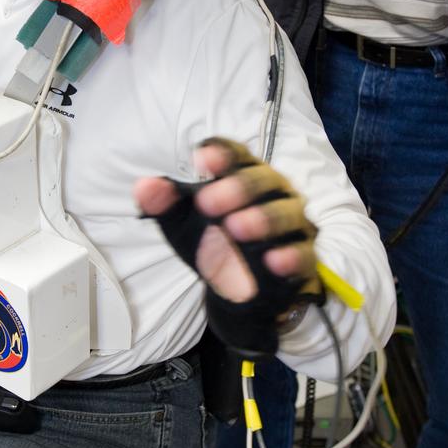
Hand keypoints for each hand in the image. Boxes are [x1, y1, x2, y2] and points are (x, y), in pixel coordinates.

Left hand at [135, 139, 321, 354]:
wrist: (236, 293)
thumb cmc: (212, 244)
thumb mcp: (181, 225)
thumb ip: (164, 204)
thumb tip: (143, 187)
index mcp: (243, 175)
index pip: (236, 155)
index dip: (221, 154)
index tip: (201, 160)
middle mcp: (273, 192)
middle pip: (263, 180)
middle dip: (237, 188)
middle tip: (208, 203)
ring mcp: (292, 224)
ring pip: (286, 213)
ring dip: (263, 218)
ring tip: (236, 228)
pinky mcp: (303, 257)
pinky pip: (303, 253)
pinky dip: (290, 256)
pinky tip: (273, 261)